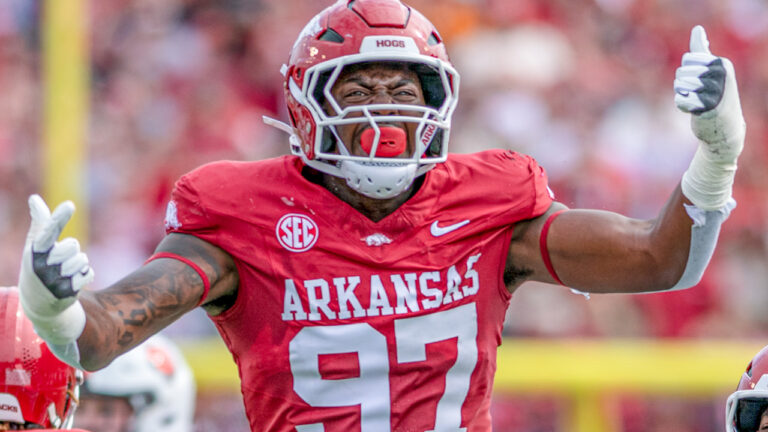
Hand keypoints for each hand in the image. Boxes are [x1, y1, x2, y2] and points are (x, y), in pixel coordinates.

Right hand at [18, 194, 92, 342]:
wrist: (37, 302)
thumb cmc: (38, 265)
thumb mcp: (36, 245)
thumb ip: (40, 222)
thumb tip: (34, 198)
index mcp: (34, 252)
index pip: (48, 231)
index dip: (59, 217)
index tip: (70, 204)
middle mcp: (42, 266)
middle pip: (73, 246)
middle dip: (71, 250)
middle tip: (59, 260)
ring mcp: (54, 281)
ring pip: (82, 260)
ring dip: (79, 263)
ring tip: (65, 271)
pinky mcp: (67, 293)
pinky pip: (89, 273)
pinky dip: (85, 275)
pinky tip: (72, 282)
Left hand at [674, 25, 744, 154]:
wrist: (725, 127)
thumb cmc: (714, 95)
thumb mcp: (711, 71)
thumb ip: (702, 50)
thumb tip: (697, 30)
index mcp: (721, 64)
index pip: (687, 58)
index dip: (687, 70)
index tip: (700, 79)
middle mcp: (720, 75)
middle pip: (681, 72)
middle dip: (683, 83)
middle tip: (697, 93)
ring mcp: (715, 91)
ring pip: (679, 85)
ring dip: (682, 94)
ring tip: (696, 100)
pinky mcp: (706, 108)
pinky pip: (679, 101)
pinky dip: (682, 105)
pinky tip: (693, 109)